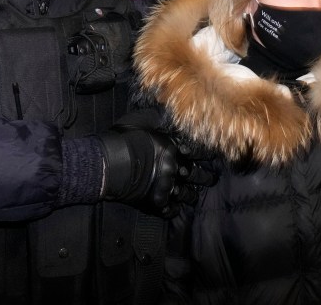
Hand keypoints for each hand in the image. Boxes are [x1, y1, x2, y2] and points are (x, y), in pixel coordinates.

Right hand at [98, 125, 214, 218]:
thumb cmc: (122, 139)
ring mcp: (166, 186)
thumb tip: (167, 110)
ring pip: (186, 194)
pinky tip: (175, 209)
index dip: (202, 155)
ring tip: (195, 196)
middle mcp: (173, 167)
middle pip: (195, 174)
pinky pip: (170, 210)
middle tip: (212, 179)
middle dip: (205, 177)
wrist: (108, 163)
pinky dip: (174, 210)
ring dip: (191, 195)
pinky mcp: (156, 202)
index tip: (211, 157)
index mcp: (172, 147)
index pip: (194, 152)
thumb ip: (157, 119)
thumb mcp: (142, 119)